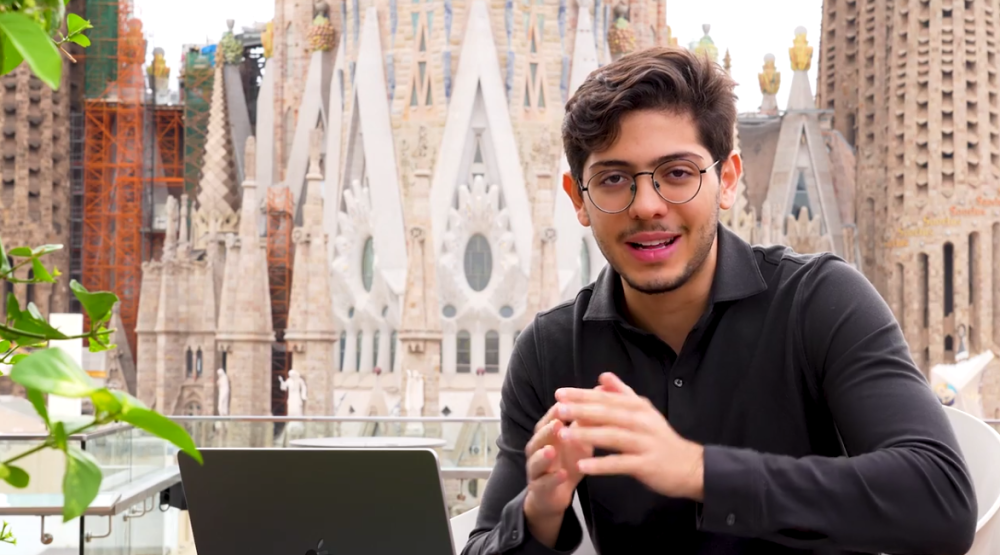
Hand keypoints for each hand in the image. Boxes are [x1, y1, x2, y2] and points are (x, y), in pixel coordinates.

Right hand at [523, 404, 589, 524]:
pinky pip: (543, 483)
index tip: (568, 400)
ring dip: (543, 455)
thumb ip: (586, 419)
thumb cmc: (567, 461)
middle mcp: (537, 448)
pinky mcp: (539, 489)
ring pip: (536, 460)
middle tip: (557, 423)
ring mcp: (535, 469)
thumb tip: (602, 390)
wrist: (554, 495)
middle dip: (547, 430)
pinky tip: (562, 475)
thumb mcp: (579, 440)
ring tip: (552, 450)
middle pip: (539, 436)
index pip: (550, 418)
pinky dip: (552, 479)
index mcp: (546, 434)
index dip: (558, 410)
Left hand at [554, 372, 704, 500]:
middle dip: (581, 410)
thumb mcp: (644, 411)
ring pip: (612, 436)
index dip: (582, 395)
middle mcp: (641, 422)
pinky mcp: (647, 465)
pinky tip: (583, 466)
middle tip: (558, 408)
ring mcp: (645, 443)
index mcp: (638, 407)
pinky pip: (620, 464)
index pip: (606, 398)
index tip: (560, 393)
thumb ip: (622, 393)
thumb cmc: (660, 438)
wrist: (690, 466)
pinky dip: (601, 465)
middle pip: (608, 414)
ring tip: (564, 435)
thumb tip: (602, 376)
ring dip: (587, 435)